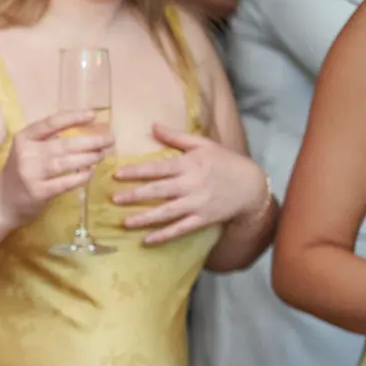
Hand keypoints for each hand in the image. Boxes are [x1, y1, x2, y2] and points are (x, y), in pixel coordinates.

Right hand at [0, 109, 113, 226]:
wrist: (0, 203)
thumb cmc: (19, 173)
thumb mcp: (26, 151)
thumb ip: (47, 140)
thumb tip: (83, 132)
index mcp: (23, 139)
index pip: (51, 123)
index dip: (74, 117)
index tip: (93, 115)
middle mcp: (26, 154)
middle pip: (64, 144)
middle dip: (91, 142)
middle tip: (110, 140)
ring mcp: (31, 174)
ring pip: (67, 163)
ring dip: (89, 158)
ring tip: (102, 155)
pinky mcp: (39, 192)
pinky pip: (66, 183)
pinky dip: (81, 177)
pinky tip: (90, 173)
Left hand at [113, 122, 270, 243]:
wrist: (251, 186)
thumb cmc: (225, 162)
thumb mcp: (203, 145)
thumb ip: (176, 137)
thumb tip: (153, 125)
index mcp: (189, 165)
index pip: (158, 168)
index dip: (137, 172)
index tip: (117, 175)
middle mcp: (191, 185)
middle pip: (159, 191)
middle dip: (135, 195)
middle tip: (114, 199)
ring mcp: (197, 204)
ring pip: (167, 212)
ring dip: (145, 218)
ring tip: (125, 223)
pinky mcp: (203, 219)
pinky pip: (180, 229)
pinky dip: (164, 235)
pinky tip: (147, 240)